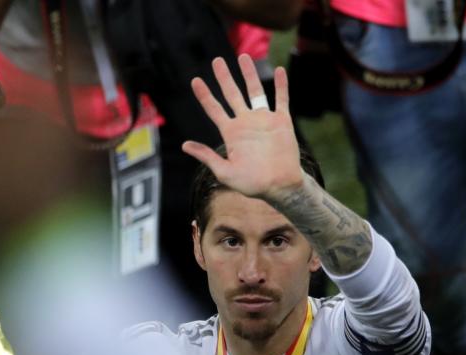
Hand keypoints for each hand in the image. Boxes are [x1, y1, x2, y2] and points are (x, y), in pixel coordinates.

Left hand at [181, 55, 302, 202]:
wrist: (278, 186)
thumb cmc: (250, 184)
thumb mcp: (224, 172)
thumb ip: (206, 156)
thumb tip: (184, 145)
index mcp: (230, 133)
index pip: (214, 109)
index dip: (204, 95)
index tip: (195, 80)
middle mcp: (245, 123)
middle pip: (232, 94)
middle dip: (224, 77)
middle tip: (217, 61)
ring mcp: (263, 120)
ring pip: (255, 91)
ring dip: (249, 74)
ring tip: (243, 56)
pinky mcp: (281, 122)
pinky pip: (281, 99)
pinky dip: (281, 85)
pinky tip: (278, 70)